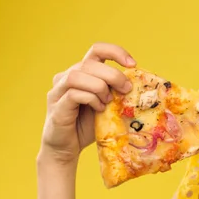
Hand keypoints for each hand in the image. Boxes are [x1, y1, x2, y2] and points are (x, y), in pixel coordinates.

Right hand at [39, 43, 135, 164]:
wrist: (67, 148)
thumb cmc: (88, 125)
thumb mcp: (107, 105)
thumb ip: (117, 92)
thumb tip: (141, 86)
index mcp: (81, 72)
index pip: (97, 49)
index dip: (116, 52)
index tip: (132, 65)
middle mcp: (66, 76)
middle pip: (89, 62)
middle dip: (112, 74)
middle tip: (126, 90)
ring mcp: (58, 90)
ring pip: (78, 74)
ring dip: (99, 86)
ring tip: (108, 101)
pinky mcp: (56, 106)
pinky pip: (73, 94)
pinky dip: (91, 99)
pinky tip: (99, 109)